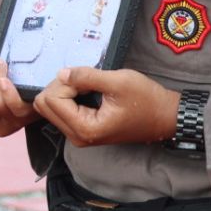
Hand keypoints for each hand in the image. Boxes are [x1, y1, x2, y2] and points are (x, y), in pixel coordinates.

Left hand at [33, 67, 179, 148]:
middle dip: (61, 87)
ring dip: (65, 91)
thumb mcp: (118, 81)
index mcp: (85, 129)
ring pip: (50, 107)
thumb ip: (86, 76)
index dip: (65, 82)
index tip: (87, 78)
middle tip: (86, 80)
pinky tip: (87, 92)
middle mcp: (77, 137)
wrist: (165, 116)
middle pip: (45, 105)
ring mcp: (78, 135)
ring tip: (90, 86)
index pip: (50, 100)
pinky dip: (69, 97)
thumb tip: (61, 73)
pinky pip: (61, 110)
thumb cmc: (147, 100)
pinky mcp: (81, 130)